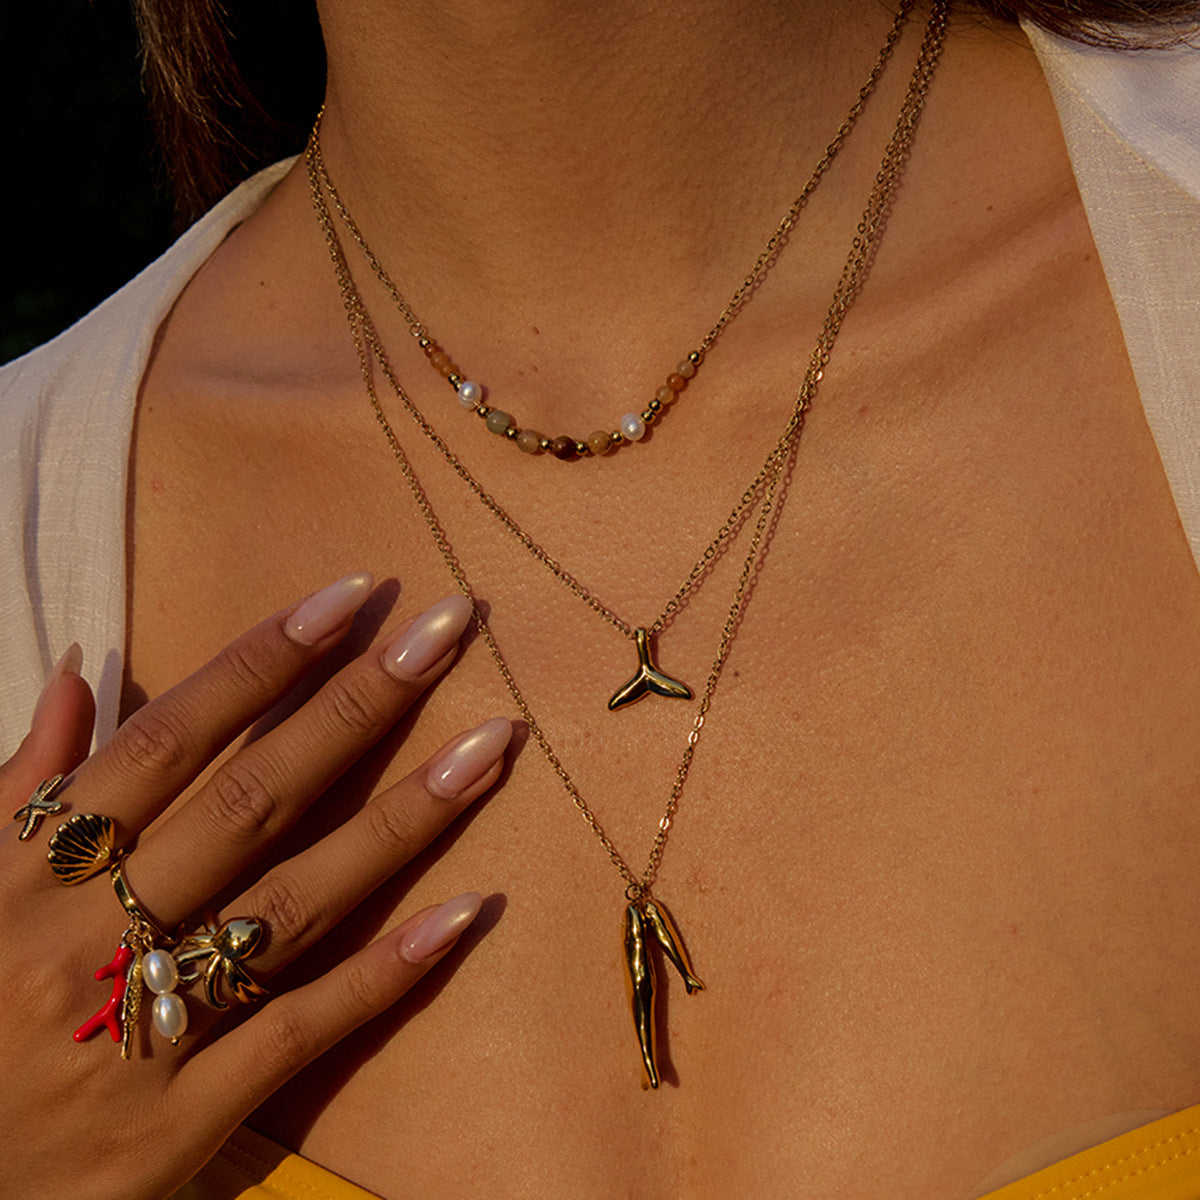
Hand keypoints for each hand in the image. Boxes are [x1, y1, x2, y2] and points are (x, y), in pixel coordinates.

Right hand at [0, 573, 507, 1199]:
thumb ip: (21, 785)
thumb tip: (77, 667)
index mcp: (27, 873)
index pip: (168, 739)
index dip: (263, 661)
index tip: (351, 597)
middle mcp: (87, 938)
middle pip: (252, 801)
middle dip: (357, 706)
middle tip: (450, 631)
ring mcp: (142, 1030)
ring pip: (294, 902)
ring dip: (401, 818)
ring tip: (491, 747)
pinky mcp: (179, 1119)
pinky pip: (299, 1030)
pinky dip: (384, 970)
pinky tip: (465, 910)